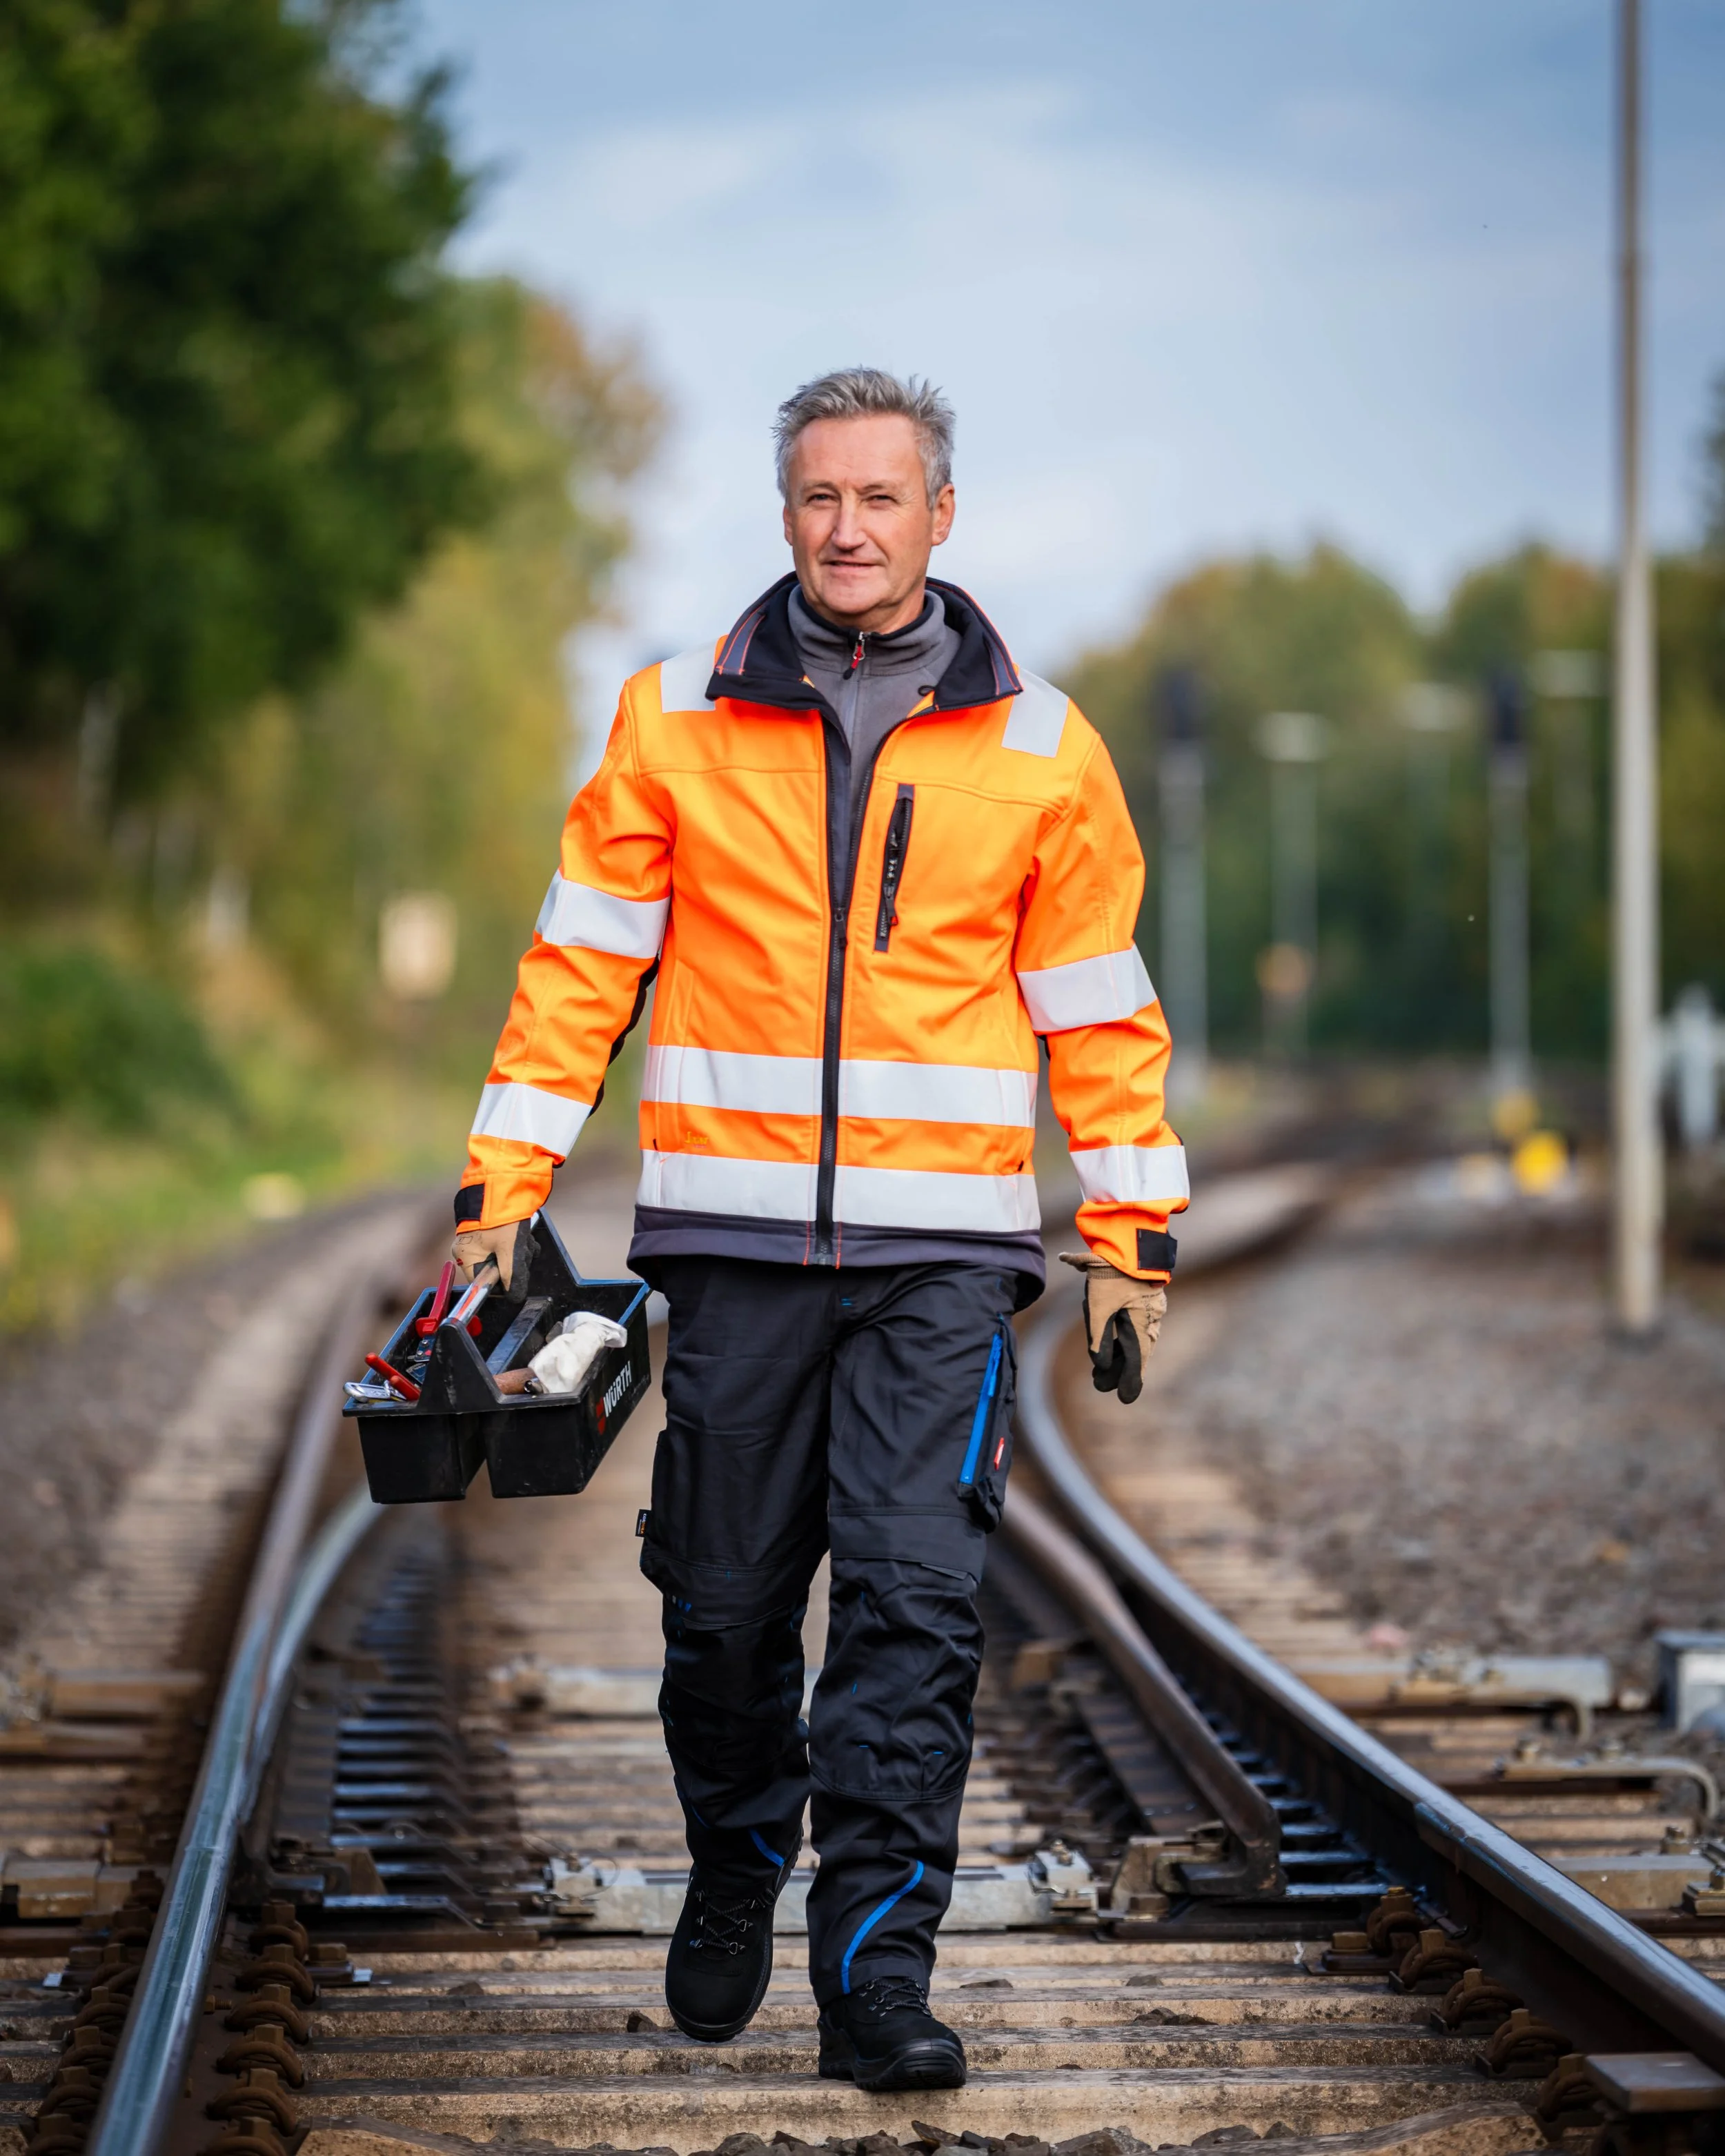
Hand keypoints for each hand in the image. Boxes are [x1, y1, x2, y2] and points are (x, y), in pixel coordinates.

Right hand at [450, 1219, 537, 1294]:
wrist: (506, 1182)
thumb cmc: (502, 1216)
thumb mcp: (510, 1250)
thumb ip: (512, 1275)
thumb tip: (514, 1296)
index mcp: (465, 1255)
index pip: (482, 1282)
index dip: (501, 1281)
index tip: (515, 1273)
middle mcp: (468, 1247)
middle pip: (495, 1269)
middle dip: (514, 1262)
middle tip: (522, 1251)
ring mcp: (480, 1238)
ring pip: (505, 1257)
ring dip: (519, 1252)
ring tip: (524, 1239)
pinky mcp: (493, 1229)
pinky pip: (507, 1245)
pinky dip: (519, 1242)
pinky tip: (525, 1234)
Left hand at [1059, 1253, 1166, 1405]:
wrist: (1127, 1238)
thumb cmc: (1111, 1273)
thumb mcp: (1099, 1306)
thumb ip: (1098, 1336)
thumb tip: (1099, 1363)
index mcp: (1143, 1322)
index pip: (1137, 1359)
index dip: (1131, 1380)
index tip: (1126, 1399)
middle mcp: (1152, 1318)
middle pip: (1136, 1350)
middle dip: (1119, 1367)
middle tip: (1101, 1384)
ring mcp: (1150, 1307)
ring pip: (1135, 1335)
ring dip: (1119, 1350)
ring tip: (1102, 1366)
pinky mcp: (1144, 1297)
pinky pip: (1134, 1321)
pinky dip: (1122, 1332)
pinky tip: (1110, 1338)